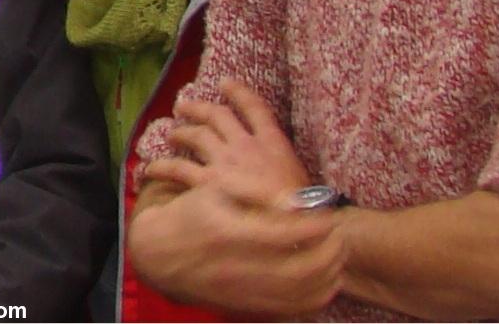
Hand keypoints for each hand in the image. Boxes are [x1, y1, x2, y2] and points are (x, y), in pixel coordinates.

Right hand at [127, 181, 344, 317]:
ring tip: (337, 255)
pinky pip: (292, 310)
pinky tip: (325, 280)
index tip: (328, 212)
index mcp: (231, 232)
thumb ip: (256, 191)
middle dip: (330, 251)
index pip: (287, 232)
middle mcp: (239, 266)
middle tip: (339, 234)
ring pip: (301, 293)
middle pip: (301, 268)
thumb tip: (298, 201)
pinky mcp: (248, 306)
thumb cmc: (189, 214)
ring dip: (329, 275)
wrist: (159, 254)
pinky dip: (316, 297)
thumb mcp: (214, 188)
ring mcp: (244, 291)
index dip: (316, 223)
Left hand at [146, 79, 309, 207]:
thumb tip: (274, 167)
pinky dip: (163, 167)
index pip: (255, 108)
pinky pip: (179, 169)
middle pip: (217, 116)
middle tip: (183, 106)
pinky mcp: (208, 183)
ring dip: (181, 133)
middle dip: (199, 108)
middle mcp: (246, 145)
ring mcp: (225, 162)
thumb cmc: (304, 211)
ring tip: (171, 134)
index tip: (225, 82)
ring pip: (196, 136)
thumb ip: (283, 166)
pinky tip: (151, 169)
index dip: (238, 92)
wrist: (294, 227)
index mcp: (274, 143)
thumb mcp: (302, 179)